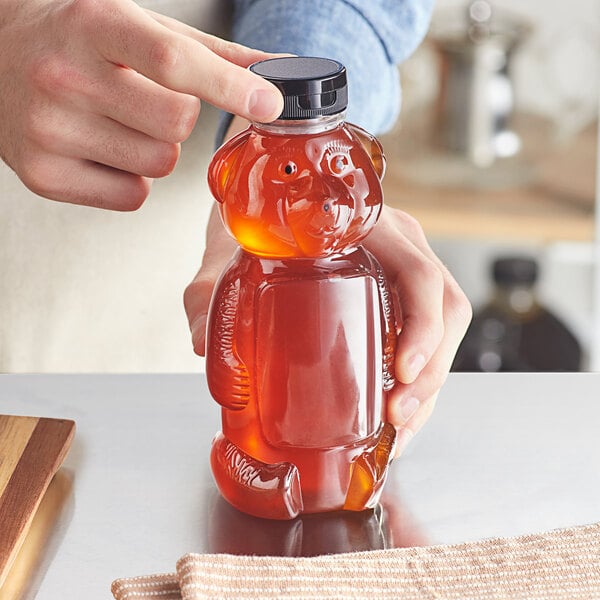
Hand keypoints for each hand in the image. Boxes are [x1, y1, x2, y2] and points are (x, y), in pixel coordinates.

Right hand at [0, 0, 282, 209]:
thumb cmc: (77, 40)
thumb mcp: (140, 28)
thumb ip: (211, 55)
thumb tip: (275, 75)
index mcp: (94, 26)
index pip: (172, 62)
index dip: (229, 87)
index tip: (270, 103)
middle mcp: (64, 77)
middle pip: (176, 126)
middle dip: (180, 118)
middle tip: (149, 99)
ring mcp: (49, 131)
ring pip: (158, 164)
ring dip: (156, 149)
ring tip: (120, 121)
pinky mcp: (45, 176)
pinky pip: (132, 196)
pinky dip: (132, 178)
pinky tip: (104, 149)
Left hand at [184, 202, 471, 457]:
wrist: (267, 203)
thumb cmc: (257, 220)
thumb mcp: (229, 252)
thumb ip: (208, 291)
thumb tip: (204, 347)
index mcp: (370, 227)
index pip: (419, 275)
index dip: (423, 328)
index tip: (402, 373)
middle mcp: (400, 244)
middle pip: (445, 308)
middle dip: (432, 372)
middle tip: (397, 417)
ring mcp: (405, 265)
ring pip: (445, 325)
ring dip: (431, 381)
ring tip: (399, 424)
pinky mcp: (399, 289)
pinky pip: (427, 330)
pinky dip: (420, 375)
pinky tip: (396, 408)